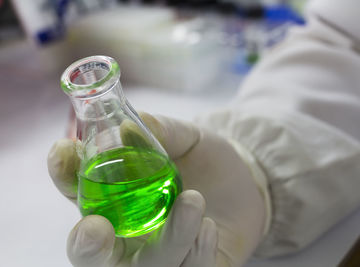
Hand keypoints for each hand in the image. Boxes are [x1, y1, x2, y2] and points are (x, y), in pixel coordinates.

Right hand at [48, 113, 266, 266]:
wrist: (247, 184)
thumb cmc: (207, 162)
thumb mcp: (186, 138)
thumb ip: (159, 131)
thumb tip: (126, 127)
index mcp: (119, 199)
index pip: (77, 194)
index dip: (64, 176)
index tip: (65, 150)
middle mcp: (132, 235)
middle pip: (93, 257)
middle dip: (86, 248)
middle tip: (94, 229)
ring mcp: (161, 258)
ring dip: (168, 240)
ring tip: (192, 199)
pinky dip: (196, 252)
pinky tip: (208, 228)